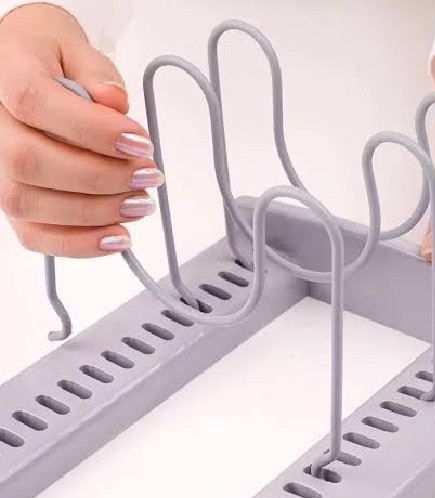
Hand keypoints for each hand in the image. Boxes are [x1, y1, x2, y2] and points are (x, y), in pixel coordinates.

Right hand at [0, 3, 163, 257]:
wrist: (24, 69)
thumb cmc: (51, 60)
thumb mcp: (76, 46)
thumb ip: (97, 72)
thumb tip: (114, 101)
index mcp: (5, 75)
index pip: (35, 102)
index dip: (92, 129)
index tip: (140, 143)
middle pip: (30, 161)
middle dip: (102, 177)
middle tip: (149, 175)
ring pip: (30, 203)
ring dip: (97, 212)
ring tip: (142, 203)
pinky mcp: (12, 203)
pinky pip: (34, 235)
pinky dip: (80, 243)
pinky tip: (118, 237)